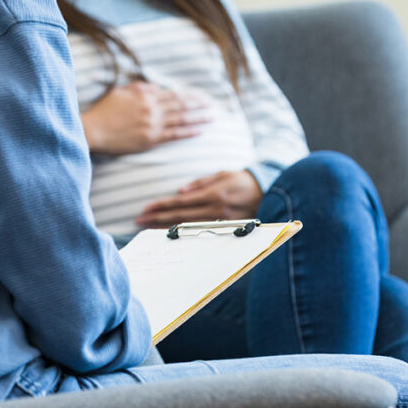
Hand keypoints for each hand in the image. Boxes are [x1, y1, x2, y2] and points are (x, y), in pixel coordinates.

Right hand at [81, 81, 211, 154]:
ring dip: (200, 118)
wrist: (94, 130)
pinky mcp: (150, 139)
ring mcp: (152, 124)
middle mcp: (152, 109)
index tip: (203, 96)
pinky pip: (174, 135)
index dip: (191, 95)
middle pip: (182, 105)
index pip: (173, 94)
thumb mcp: (121, 92)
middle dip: (200, 105)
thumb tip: (156, 87)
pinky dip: (189, 132)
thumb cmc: (104, 111)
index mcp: (146, 96)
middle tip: (215, 105)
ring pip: (182, 119)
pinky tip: (200, 131)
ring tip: (213, 117)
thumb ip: (140, 88)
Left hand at [135, 170, 262, 227]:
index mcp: (213, 195)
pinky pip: (198, 231)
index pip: (180, 202)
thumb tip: (180, 191)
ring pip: (187, 226)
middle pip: (180, 216)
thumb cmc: (243, 180)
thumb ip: (200, 183)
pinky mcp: (224, 229)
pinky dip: (182, 232)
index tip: (145, 209)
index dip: (161, 206)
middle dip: (157, 218)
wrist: (268, 193)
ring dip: (166, 226)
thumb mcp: (222, 174)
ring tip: (148, 227)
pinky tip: (169, 232)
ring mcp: (219, 222)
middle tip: (139, 220)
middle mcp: (215, 210)